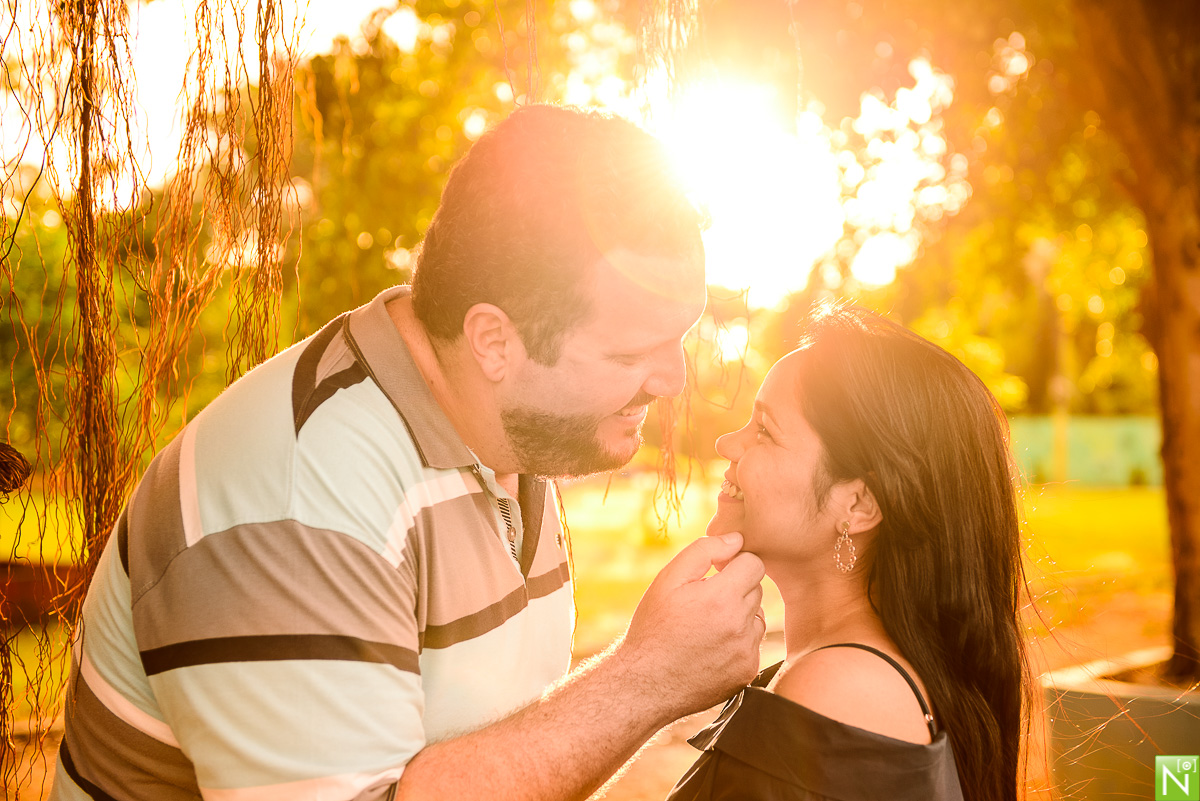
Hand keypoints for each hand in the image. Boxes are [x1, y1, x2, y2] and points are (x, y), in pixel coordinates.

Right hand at [616, 532, 765, 721]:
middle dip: (735, 588)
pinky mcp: (747, 671)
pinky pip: (753, 644)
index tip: (716, 572)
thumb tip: (736, 540)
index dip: (734, 564)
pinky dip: (737, 642)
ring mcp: (746, 652)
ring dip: (739, 615)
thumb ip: (704, 551)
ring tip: (705, 626)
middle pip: (756, 589)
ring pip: (757, 617)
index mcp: (722, 598)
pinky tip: (710, 647)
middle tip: (703, 602)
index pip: (754, 564)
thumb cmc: (653, 626)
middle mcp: (740, 626)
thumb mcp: (668, 579)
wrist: (644, 683)